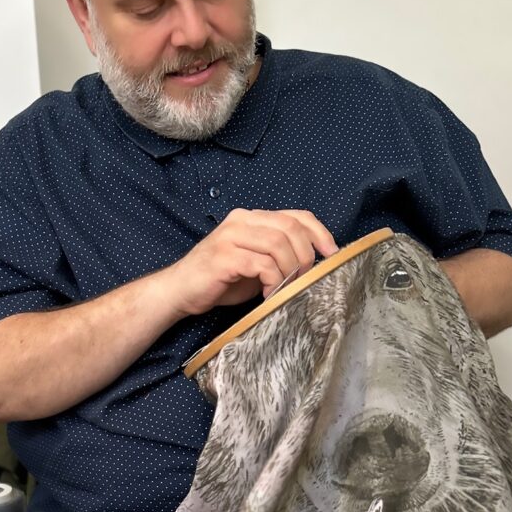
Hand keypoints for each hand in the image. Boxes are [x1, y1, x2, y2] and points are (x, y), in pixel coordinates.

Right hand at [159, 209, 338, 316]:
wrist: (179, 291)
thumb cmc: (220, 280)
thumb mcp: (256, 262)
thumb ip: (279, 254)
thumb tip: (316, 262)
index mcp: (251, 217)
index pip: (296, 216)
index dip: (319, 233)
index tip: (332, 254)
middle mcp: (241, 220)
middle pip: (291, 228)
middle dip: (306, 256)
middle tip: (305, 280)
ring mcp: (231, 236)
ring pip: (279, 245)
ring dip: (291, 271)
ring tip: (286, 289)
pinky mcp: (224, 256)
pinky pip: (263, 265)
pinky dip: (274, 282)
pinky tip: (268, 295)